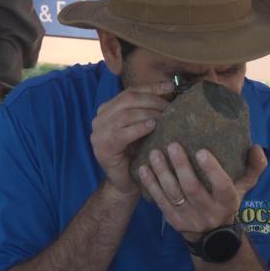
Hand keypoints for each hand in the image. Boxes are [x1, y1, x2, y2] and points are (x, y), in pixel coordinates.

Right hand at [91, 81, 174, 195]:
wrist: (125, 183)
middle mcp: (99, 119)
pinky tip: (153, 126)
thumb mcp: (143, 128)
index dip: (151, 87)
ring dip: (148, 113)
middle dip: (152, 100)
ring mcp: (98, 134)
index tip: (171, 87)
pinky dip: (139, 128)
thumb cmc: (137, 154)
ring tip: (166, 117)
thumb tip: (170, 90)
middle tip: (171, 107)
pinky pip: (122, 134)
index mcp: (107, 110)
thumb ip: (148, 110)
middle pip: (128, 100)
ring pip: (125, 114)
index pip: (130, 92)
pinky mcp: (103, 149)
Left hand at [137, 142, 266, 241]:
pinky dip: (150, 185)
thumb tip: (257, 147)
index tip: (201, 151)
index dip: (212, 170)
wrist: (213, 237)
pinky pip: (160, 202)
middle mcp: (208, 211)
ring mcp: (189, 218)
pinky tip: (143, 168)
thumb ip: (254, 167)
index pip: (222, 186)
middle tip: (172, 145)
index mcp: (228, 201)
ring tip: (154, 153)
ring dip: (162, 173)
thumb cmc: (227, 201)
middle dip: (181, 166)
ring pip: (173, 194)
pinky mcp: (173, 221)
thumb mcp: (244, 187)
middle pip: (193, 189)